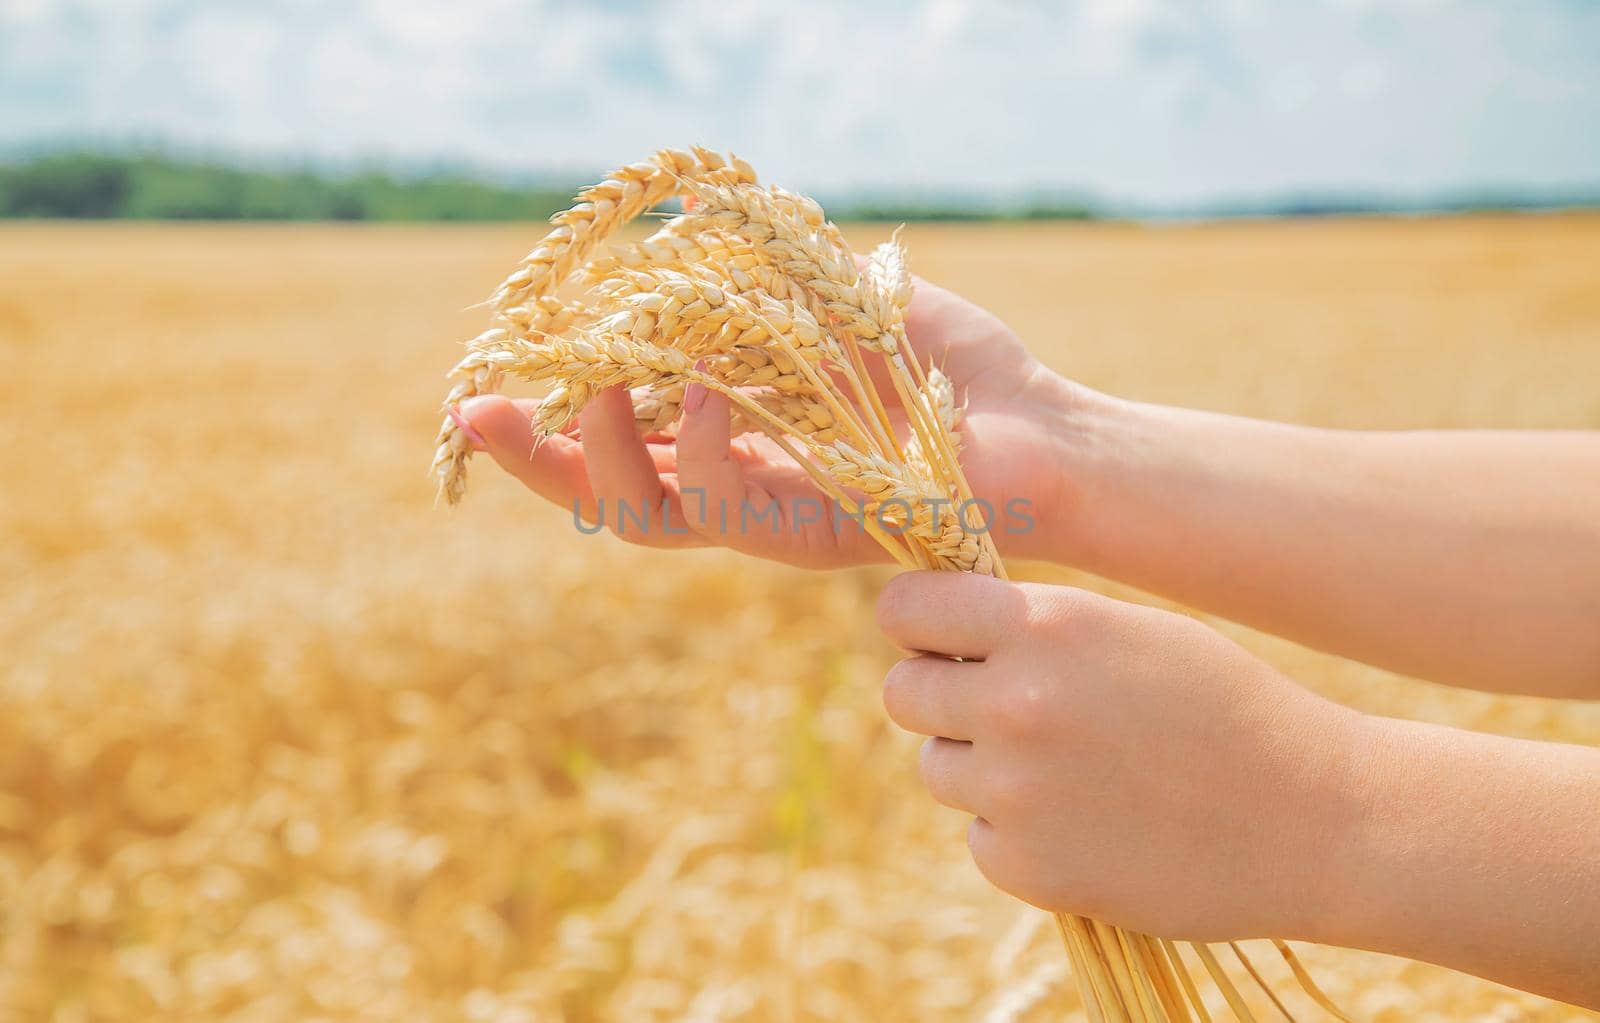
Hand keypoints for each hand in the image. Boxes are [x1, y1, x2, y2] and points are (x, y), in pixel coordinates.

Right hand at [456, 277, 1080, 567]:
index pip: (616, 453)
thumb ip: (765, 280)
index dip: (545, 429)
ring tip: (600, 384)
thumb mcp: (843, 303)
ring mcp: (777, 526)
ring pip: (650, 522)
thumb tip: (691, 226)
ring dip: (607, 452)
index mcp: (734, 448)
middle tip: (480, 411)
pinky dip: (705, 441)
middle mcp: (742, 497)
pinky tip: (707, 381)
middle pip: (608, 502)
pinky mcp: (821, 539)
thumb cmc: (948, 369)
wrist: (1042, 430)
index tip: (482, 384)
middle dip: (535, 461)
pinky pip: (733, 509)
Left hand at [876, 571, 1366, 940]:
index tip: (935, 640)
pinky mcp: (1027, 867)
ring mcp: (1016, 791)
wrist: (1315, 818)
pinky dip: (1017, 836)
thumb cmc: (1224, 707)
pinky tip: (1090, 825)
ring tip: (1070, 771)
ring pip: (938, 767)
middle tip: (1001, 712)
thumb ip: (1032, 623)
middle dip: (940, 698)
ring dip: (980, 769)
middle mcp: (1016, 702)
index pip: (906, 609)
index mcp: (1045, 625)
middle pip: (903, 693)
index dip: (917, 624)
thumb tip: (936, 626)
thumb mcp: (1129, 630)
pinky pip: (979, 837)